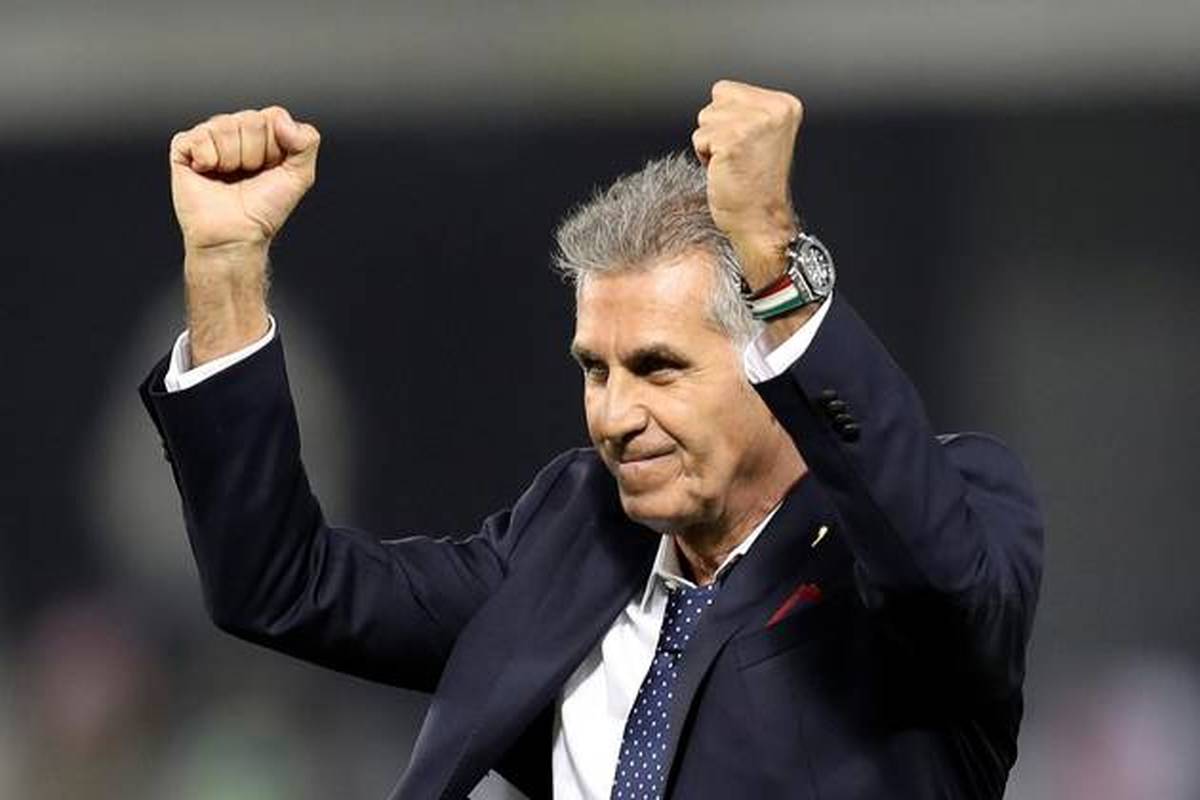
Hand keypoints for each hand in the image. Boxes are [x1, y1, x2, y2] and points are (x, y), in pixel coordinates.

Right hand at [169, 106, 319, 252]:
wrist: (235, 235)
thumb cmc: (263, 209)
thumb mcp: (300, 176)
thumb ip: (306, 141)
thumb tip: (282, 119)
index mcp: (264, 134)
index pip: (274, 116)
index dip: (275, 147)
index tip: (271, 169)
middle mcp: (236, 130)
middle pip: (250, 120)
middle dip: (254, 154)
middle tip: (248, 175)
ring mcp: (210, 137)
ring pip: (224, 126)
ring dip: (231, 159)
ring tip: (229, 176)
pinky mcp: (185, 147)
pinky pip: (198, 136)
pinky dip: (207, 159)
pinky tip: (207, 172)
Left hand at [691, 80, 802, 289]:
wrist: (761, 220)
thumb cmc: (756, 185)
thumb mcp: (762, 134)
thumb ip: (747, 110)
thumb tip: (718, 96)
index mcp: (785, 104)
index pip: (726, 90)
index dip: (727, 120)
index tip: (746, 147)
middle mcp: (774, 109)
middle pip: (714, 101)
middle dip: (717, 129)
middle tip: (738, 157)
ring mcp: (754, 123)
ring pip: (705, 119)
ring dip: (710, 143)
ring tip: (732, 163)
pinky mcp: (733, 140)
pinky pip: (699, 138)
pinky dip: (704, 156)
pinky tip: (725, 170)